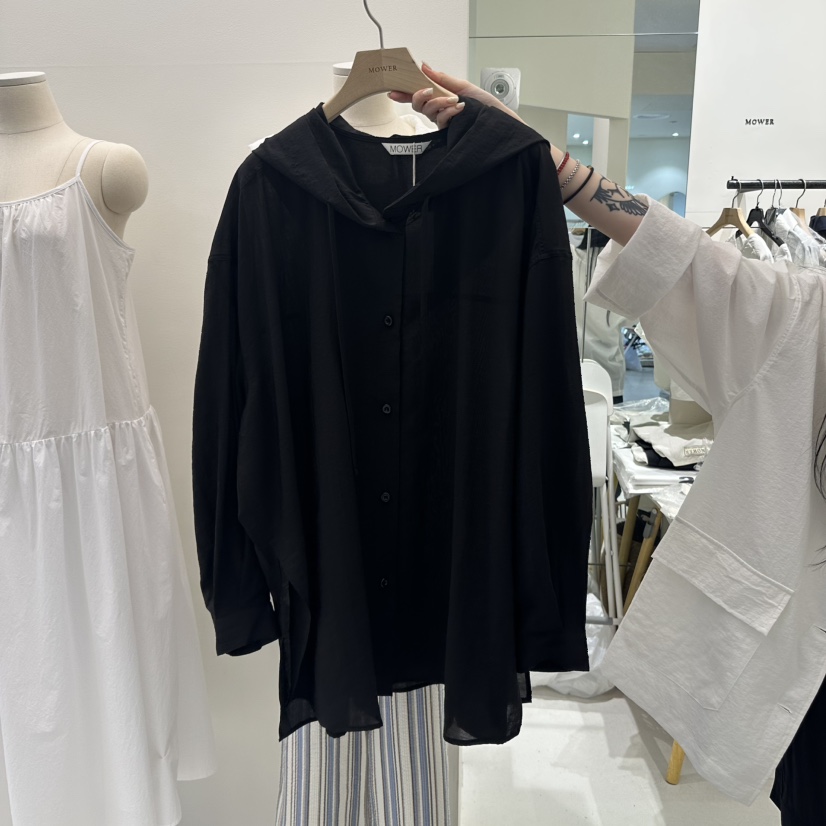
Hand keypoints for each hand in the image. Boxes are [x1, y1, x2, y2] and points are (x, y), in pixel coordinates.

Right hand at [389, 64, 517, 128]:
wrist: (500, 121)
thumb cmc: (486, 105)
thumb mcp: (464, 86)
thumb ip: (442, 78)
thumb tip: (424, 67)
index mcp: (441, 97)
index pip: (418, 96)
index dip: (403, 94)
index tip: (392, 91)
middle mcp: (440, 111)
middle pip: (418, 104)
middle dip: (421, 95)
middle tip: (430, 90)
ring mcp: (444, 122)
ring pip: (429, 112)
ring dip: (439, 103)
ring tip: (455, 100)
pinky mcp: (449, 132)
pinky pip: (440, 121)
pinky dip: (448, 112)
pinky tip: (459, 108)